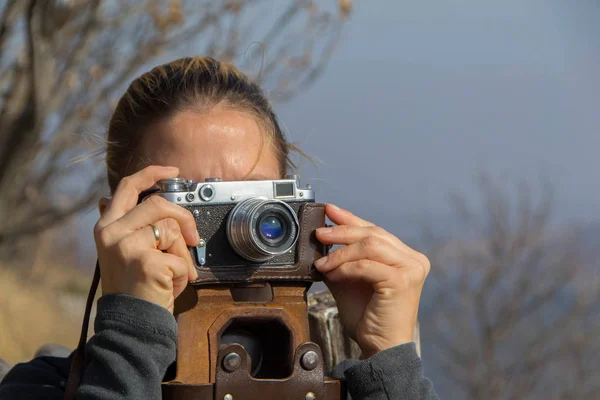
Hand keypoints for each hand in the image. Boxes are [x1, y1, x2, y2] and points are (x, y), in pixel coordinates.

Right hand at [93, 165, 198, 311]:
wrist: (132, 322)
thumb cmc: (136, 286)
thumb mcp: (126, 251)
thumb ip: (134, 225)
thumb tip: (149, 197)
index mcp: (106, 225)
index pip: (128, 186)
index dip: (152, 174)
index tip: (173, 172)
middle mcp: (111, 232)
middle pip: (159, 204)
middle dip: (184, 219)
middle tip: (193, 238)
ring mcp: (126, 245)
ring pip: (172, 230)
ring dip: (182, 254)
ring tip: (172, 272)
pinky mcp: (144, 261)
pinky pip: (180, 256)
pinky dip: (183, 273)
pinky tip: (169, 286)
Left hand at [314, 204, 429, 358]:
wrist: (380, 347)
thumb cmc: (368, 317)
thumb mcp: (350, 280)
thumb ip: (342, 259)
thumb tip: (322, 238)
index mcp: (406, 257)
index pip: (375, 231)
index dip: (351, 219)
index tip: (330, 210)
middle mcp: (413, 260)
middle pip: (373, 234)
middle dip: (342, 231)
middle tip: (320, 233)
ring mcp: (411, 269)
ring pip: (370, 246)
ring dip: (341, 252)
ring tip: (323, 263)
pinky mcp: (402, 281)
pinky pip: (366, 266)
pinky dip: (345, 268)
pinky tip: (332, 274)